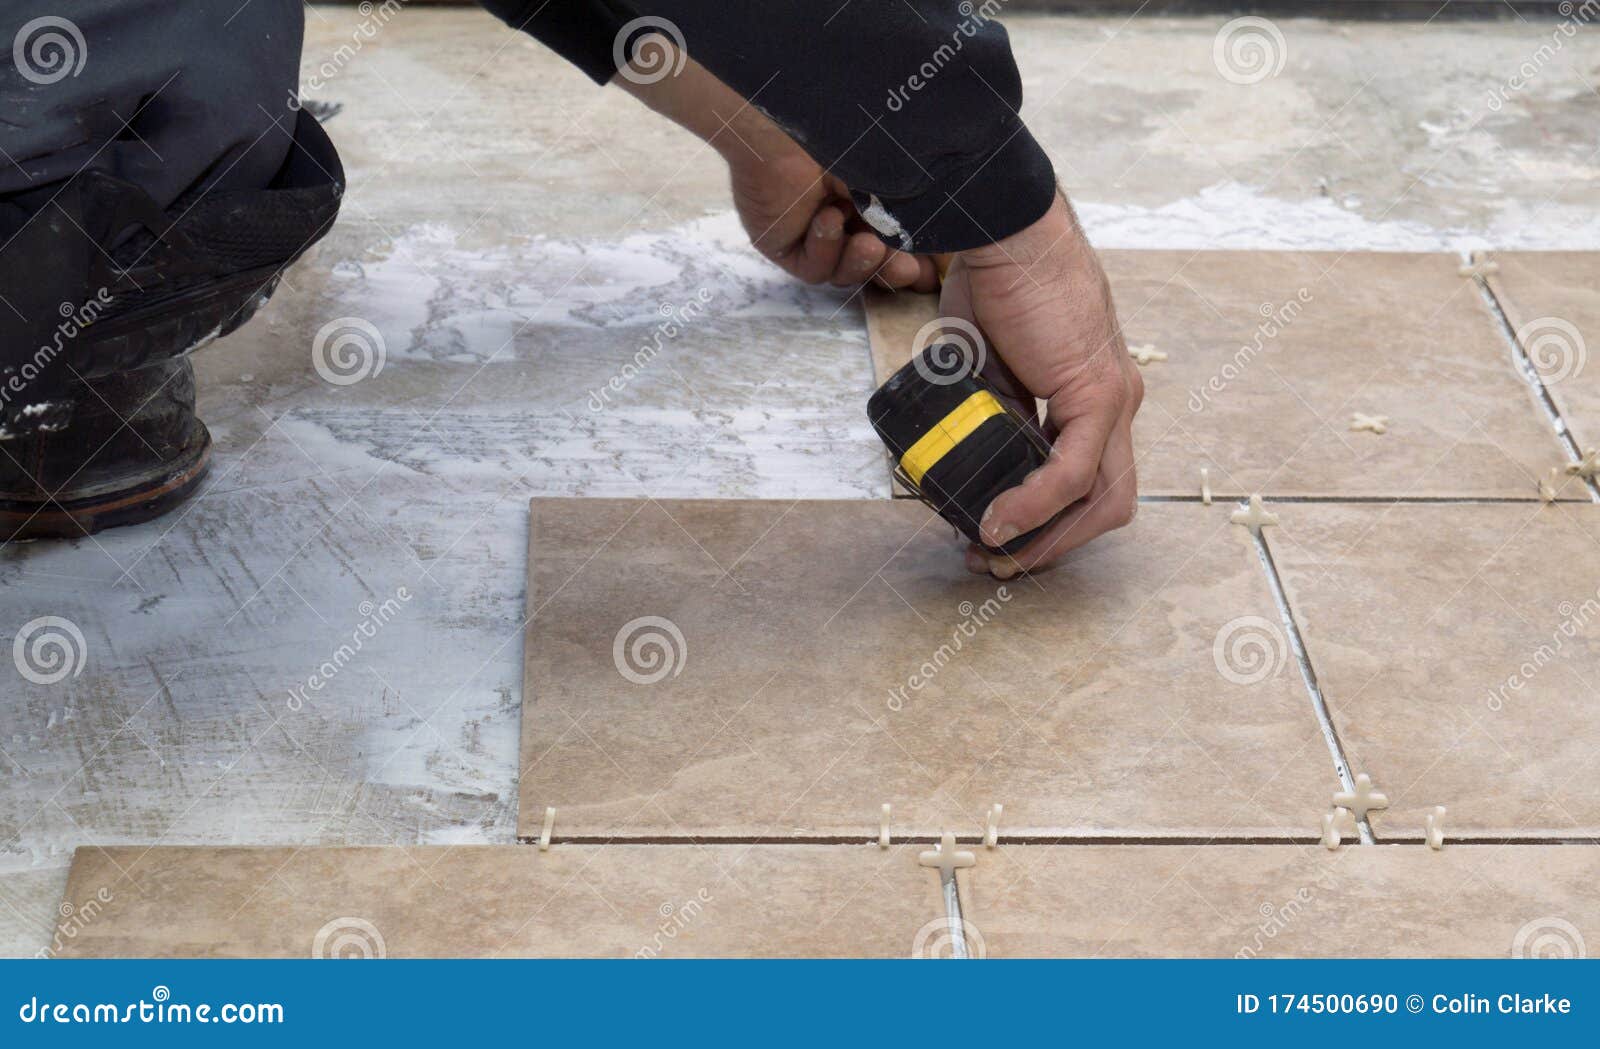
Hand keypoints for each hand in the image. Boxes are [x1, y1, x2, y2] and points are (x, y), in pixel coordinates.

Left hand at [723, 124, 937, 290]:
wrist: (794, 115)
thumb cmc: (848, 131)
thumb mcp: (895, 176)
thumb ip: (917, 212)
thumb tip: (952, 249)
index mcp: (867, 192)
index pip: (892, 239)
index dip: (914, 257)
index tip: (933, 272)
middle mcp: (839, 210)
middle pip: (870, 262)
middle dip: (891, 269)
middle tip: (908, 270)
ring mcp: (807, 228)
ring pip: (842, 271)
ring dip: (860, 263)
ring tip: (868, 244)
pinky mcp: (779, 241)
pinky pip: (811, 269)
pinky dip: (825, 250)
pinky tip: (827, 219)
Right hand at [939, 192, 1142, 576]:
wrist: (1006, 233)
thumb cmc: (995, 282)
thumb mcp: (990, 364)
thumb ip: (995, 406)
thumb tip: (974, 444)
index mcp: (1093, 392)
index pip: (1087, 479)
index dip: (1046, 521)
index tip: (994, 537)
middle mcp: (1117, 401)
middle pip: (1106, 503)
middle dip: (1051, 544)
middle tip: (994, 562)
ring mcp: (1116, 399)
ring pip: (1102, 499)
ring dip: (1046, 537)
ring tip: (991, 552)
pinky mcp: (1099, 393)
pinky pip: (1073, 473)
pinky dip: (1034, 506)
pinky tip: (997, 521)